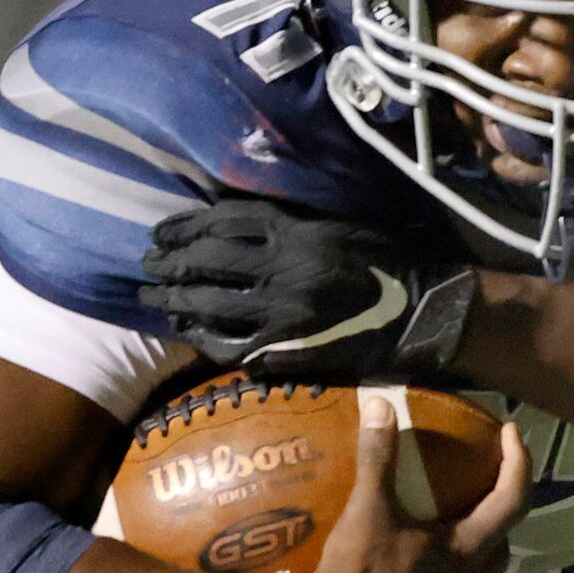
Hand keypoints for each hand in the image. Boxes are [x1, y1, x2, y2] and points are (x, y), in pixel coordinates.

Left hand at [141, 196, 474, 381]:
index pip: (221, 222)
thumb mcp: (341, 224)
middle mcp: (282, 270)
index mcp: (297, 232)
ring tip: (154, 295)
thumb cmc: (390, 264)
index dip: (183, 226)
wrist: (425, 315)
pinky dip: (200, 335)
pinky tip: (186, 329)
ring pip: (207, 303)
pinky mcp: (287, 350)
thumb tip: (236, 221)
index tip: (161, 232)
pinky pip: (228, 344)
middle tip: (148, 264)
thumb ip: (292, 222)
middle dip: (168, 262)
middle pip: (204, 260)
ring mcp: (281, 314)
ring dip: (173, 298)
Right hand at [317, 398, 530, 572]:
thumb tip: (381, 404)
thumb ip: (379, 457)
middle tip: (486, 470)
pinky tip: (425, 547)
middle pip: (504, 534)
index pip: (512, 500)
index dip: (518, 462)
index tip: (510, 432)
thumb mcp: (367, 511)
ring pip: (483, 563)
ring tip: (456, 506)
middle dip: (504, 499)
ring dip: (479, 531)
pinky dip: (456, 557)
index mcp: (467, 551)